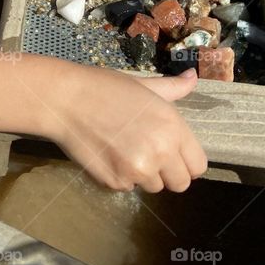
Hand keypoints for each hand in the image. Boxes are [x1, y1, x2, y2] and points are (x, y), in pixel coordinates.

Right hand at [48, 66, 207, 191]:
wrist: (66, 100)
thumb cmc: (105, 88)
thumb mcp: (144, 85)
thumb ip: (173, 88)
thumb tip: (193, 76)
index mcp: (173, 128)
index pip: (198, 166)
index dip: (185, 161)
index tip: (171, 153)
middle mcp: (161, 152)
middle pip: (180, 183)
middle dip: (166, 173)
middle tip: (147, 153)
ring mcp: (138, 170)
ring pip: (153, 186)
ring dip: (142, 175)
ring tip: (123, 150)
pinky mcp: (116, 182)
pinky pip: (127, 188)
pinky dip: (119, 177)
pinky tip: (107, 154)